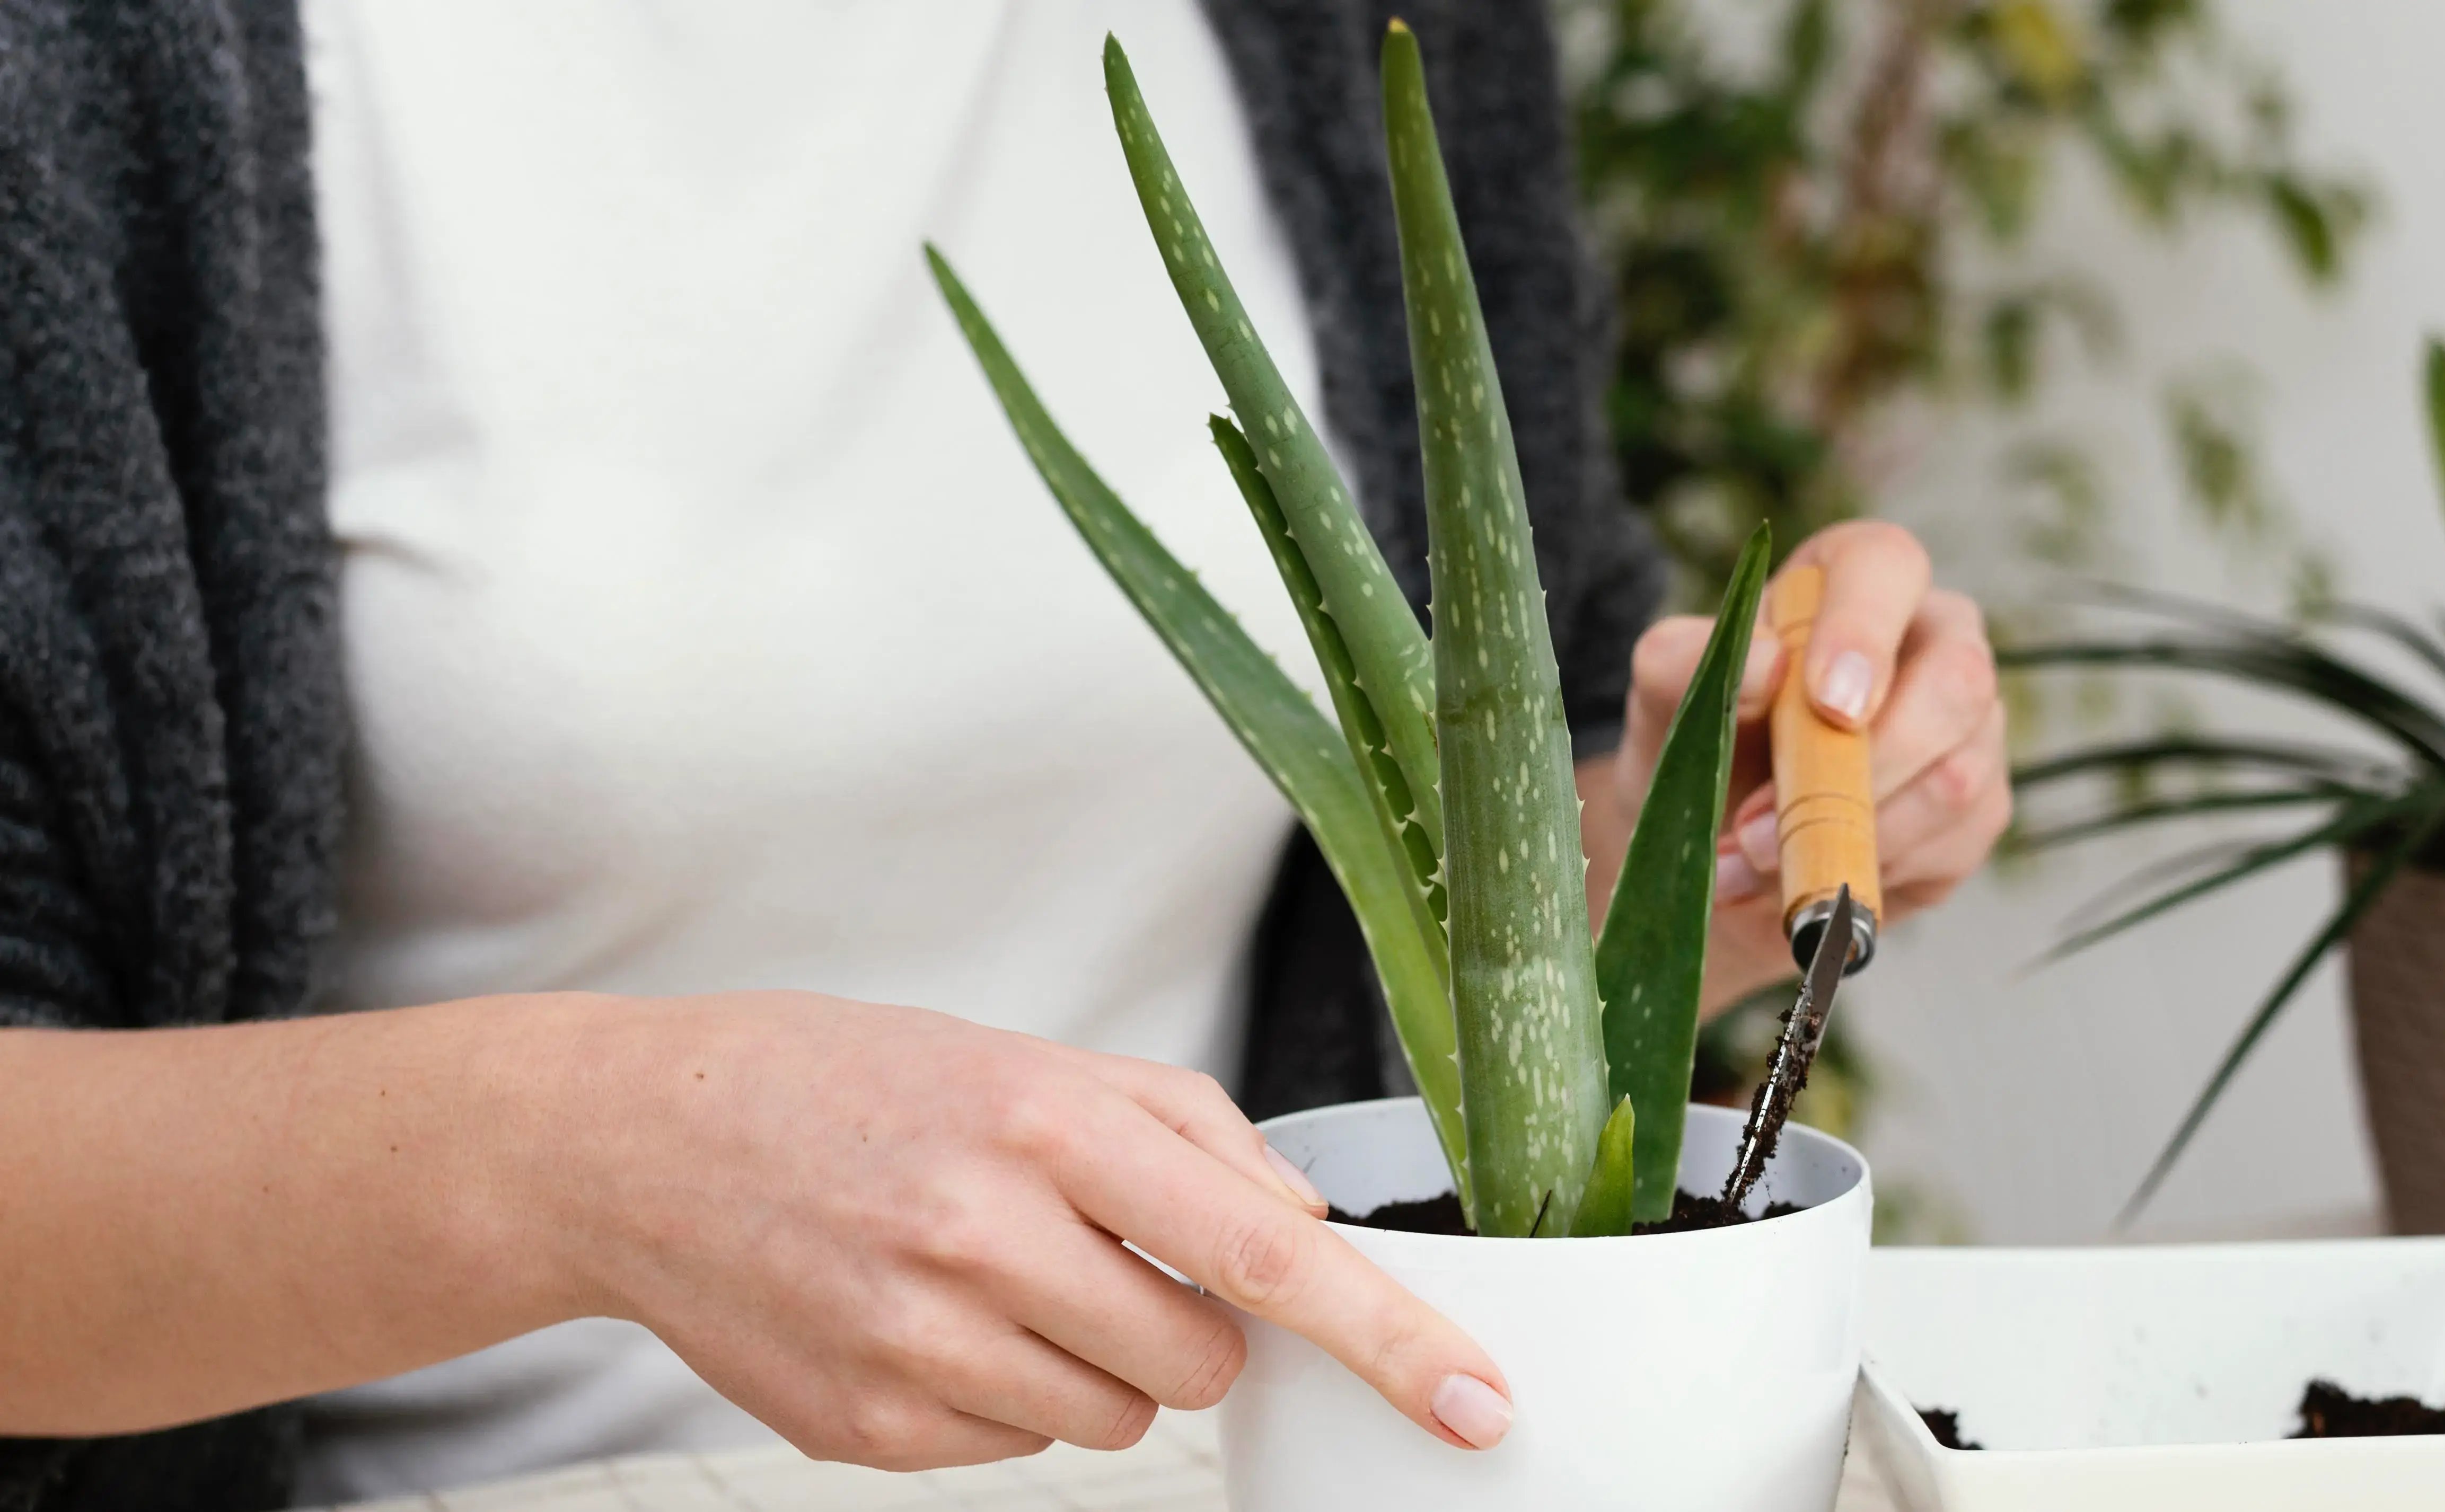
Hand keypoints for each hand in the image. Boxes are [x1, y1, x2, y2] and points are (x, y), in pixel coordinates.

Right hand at [539, 993, 1513, 1466]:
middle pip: (1202, 1364)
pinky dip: (1003, 1398)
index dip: (1390, 1339)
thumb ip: (1190, 1132)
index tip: (1476, 1401)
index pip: (1264, 1258)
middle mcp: (986, 1235)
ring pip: (1115, 1420)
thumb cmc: (857, 1084)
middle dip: (1189, 1332)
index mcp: (1047, 1122)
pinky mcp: (869, 1426)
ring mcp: (920, 1341)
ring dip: (1091, 1363)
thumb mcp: (1033, 1059)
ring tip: (992, 1277)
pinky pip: (1017, 1451)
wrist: (644, 1142)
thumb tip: (1302, 1228)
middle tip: (1097, 1260)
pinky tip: (929, 1319)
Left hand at [1587, 521, 2011, 1012]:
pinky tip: (1803, 879)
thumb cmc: (1702, 743)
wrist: (1717, 845)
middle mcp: (1934, 640)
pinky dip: (1867, 873)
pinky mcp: (1977, 810)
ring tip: (1752, 861)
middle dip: (1861, 767)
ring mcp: (1969, 728)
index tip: (1826, 704)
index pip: (1887, 568)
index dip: (1864, 631)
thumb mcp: (1664, 698)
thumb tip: (1769, 662)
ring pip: (1954, 778)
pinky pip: (1951, 845)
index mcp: (1856, 579)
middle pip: (1955, 681)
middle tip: (1760, 825)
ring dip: (1845, 835)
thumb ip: (1684, 661)